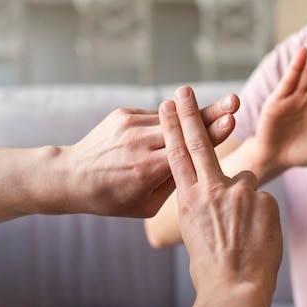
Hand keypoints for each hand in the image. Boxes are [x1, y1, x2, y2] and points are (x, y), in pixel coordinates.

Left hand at [64, 93, 238, 217]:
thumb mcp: (146, 205)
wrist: (72, 177)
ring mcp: (130, 125)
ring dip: (197, 113)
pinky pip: (157, 115)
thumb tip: (202, 163)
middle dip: (213, 112)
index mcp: (147, 170)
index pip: (188, 149)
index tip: (231, 121)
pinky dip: (170, 121)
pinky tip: (177, 126)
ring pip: (173, 117)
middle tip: (235, 100)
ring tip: (224, 105)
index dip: (212, 134)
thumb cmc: (114, 199)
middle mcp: (139, 143)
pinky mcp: (123, 114)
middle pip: (185, 126)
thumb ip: (175, 183)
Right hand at [160, 86, 281, 306]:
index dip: (172, 128)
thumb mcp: (196, 233)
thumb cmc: (212, 268)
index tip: (167, 104)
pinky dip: (261, 214)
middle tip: (183, 90)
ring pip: (244, 179)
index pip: (177, 156)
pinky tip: (258, 236)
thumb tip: (213, 193)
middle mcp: (211, 190)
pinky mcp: (263, 198)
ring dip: (245, 200)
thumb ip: (202, 205)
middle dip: (190, 115)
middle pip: (199, 144)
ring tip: (245, 230)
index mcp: (189, 200)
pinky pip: (262, 199)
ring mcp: (238, 192)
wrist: (235, 289)